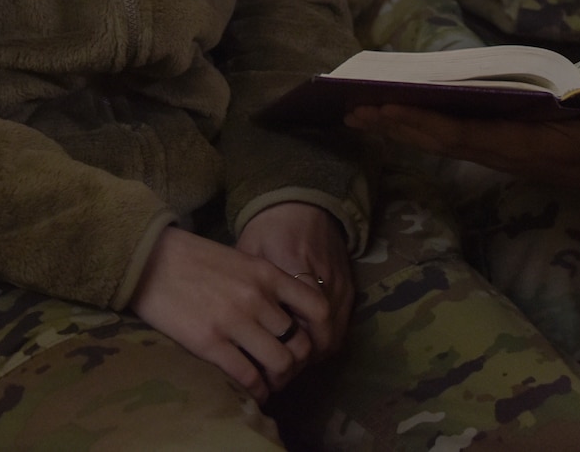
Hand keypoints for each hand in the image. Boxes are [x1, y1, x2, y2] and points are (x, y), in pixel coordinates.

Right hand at [128, 225, 329, 402]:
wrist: (150, 261)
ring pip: (280, 363)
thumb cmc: (194, 258)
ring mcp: (235, 321)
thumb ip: (264, 282)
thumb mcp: (240, 260)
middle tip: (286, 369)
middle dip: (298, 363)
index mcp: (267, 274)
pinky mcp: (210, 343)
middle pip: (300, 343)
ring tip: (270, 381)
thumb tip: (285, 312)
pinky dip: (256, 389)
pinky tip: (252, 390)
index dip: (321, 332)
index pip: (316, 306)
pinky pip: (247, 376)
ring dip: (279, 379)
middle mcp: (257, 298)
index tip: (310, 342)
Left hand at [234, 202, 353, 363]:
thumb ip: (246, 286)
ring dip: (313, 355)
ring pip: (333, 335)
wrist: (302, 204)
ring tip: (289, 365)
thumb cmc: (268, 229)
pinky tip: (307, 347)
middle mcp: (323, 279)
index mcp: (293, 268)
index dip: (283, 351)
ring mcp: (340, 284)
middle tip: (276, 374)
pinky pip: (342, 323)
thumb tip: (230, 325)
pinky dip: (325, 340)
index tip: (263, 365)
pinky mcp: (349, 286)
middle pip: (319, 337)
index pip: (298, 323)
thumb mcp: (250, 253)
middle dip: (299, 361)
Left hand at [346, 103, 579, 194]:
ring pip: (436, 141)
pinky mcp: (495, 147)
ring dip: (398, 129)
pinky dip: (418, 128)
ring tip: (359, 114)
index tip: (388, 110)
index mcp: (515, 145)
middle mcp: (496, 151)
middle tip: (351, 111)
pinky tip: (396, 118)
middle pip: (435, 140)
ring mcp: (493, 151)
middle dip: (394, 126)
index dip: (422, 124)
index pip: (459, 135)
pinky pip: (448, 137)